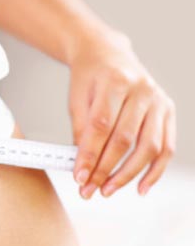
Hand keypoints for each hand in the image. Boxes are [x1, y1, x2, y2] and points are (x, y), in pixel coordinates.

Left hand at [67, 30, 176, 197]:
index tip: (79, 177)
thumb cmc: (89, 78)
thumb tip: (83, 167)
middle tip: (89, 190)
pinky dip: (155, 170)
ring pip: (149, 146)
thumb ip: (81, 130)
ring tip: (108, 190)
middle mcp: (142, 90)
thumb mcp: (77, 98)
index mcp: (115, 82)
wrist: (107, 54)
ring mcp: (159, 101)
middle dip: (105, 169)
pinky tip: (141, 187)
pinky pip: (166, 147)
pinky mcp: (169, 111)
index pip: (101, 126)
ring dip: (128, 174)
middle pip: (125, 139)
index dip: (90, 155)